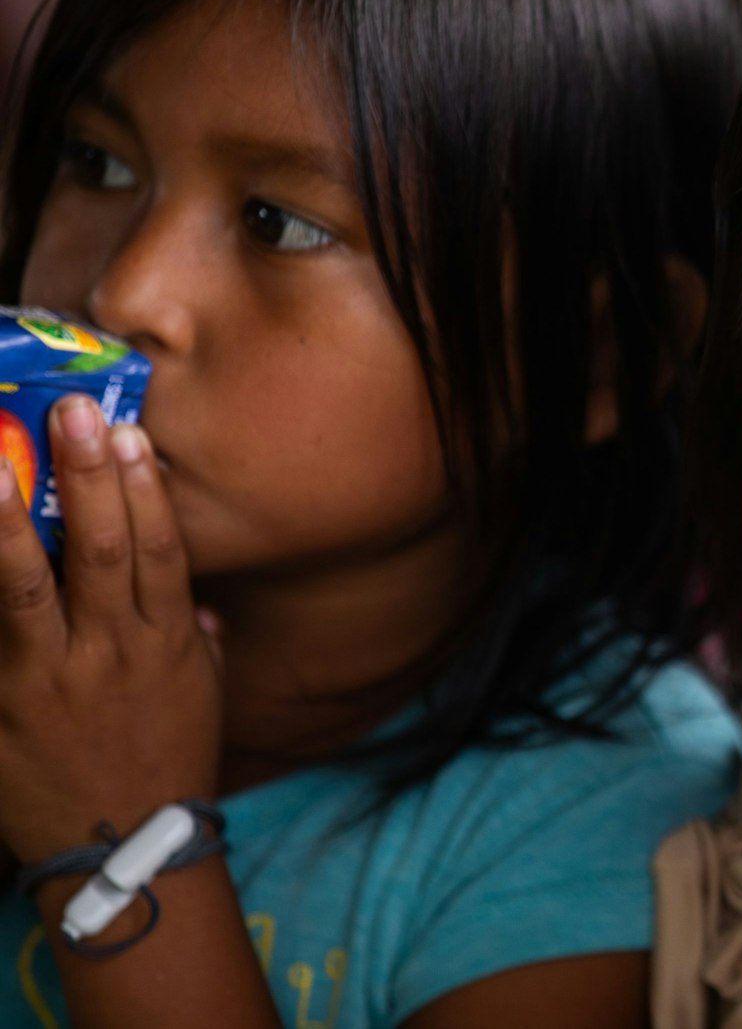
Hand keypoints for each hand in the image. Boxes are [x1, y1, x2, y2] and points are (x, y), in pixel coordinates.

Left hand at [0, 395, 220, 866]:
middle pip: (108, 549)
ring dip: (14, 519)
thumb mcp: (199, 694)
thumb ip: (194, 637)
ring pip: (33, 584)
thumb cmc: (163, 762)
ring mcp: (53, 680)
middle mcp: (115, 653)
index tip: (132, 437)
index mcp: (169, 644)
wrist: (120, 848)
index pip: (163, 550)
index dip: (147, 490)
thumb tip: (196, 595)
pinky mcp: (3, 706)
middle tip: (75, 415)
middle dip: (91, 477)